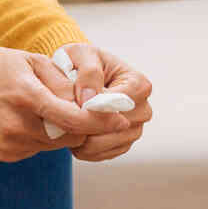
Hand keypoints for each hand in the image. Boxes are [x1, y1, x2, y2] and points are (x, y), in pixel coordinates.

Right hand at [0, 44, 128, 162]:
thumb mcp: (32, 62)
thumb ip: (65, 83)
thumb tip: (93, 104)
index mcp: (25, 97)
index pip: (74, 119)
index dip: (101, 121)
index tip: (120, 119)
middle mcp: (16, 125)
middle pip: (69, 135)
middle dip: (81, 124)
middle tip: (80, 109)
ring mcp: (8, 143)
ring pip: (55, 145)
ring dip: (60, 131)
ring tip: (44, 109)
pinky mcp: (4, 153)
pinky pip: (37, 149)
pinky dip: (41, 137)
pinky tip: (26, 120)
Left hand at [52, 43, 154, 162]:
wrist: (74, 75)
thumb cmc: (79, 61)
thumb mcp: (80, 55)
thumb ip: (89, 72)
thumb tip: (91, 98)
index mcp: (138, 83)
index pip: (121, 102)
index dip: (96, 105)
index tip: (74, 104)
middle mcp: (143, 108)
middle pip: (119, 125)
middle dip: (90, 124)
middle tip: (64, 119)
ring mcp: (135, 128)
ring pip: (112, 142)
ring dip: (87, 139)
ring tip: (65, 127)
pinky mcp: (122, 143)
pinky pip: (106, 154)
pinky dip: (87, 150)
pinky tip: (71, 138)